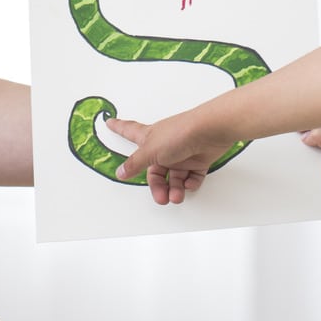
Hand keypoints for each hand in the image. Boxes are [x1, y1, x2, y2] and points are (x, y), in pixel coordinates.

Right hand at [106, 113, 228, 204]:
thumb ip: (135, 164)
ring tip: (176, 196)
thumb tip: (120, 172)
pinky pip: (192, 177)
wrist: (209, 132)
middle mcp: (164, 146)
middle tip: (161, 198)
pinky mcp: (198, 160)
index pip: (129, 132)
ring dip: (174, 189)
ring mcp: (182, 153)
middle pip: (155, 170)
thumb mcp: (150, 151)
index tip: (110, 122)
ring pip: (174, 177)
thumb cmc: (179, 134)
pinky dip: (190, 184)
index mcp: (149, 138)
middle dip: (157, 186)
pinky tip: (189, 185)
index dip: (119, 128)